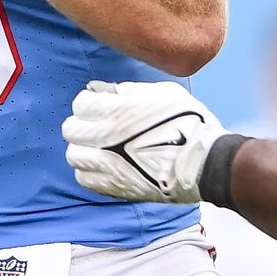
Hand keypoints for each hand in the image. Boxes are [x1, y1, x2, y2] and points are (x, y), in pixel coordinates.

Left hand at [63, 80, 230, 203]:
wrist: (205, 163)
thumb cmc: (189, 124)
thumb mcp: (163, 93)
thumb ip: (128, 90)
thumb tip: (101, 89)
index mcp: (119, 110)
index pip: (80, 104)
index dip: (88, 102)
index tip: (98, 104)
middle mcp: (108, 137)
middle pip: (71, 129)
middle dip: (80, 124)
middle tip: (93, 125)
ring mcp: (109, 164)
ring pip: (73, 155)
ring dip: (83, 149)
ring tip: (98, 147)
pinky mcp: (116, 186)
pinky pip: (85, 180)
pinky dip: (89, 172)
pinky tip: (103, 165)